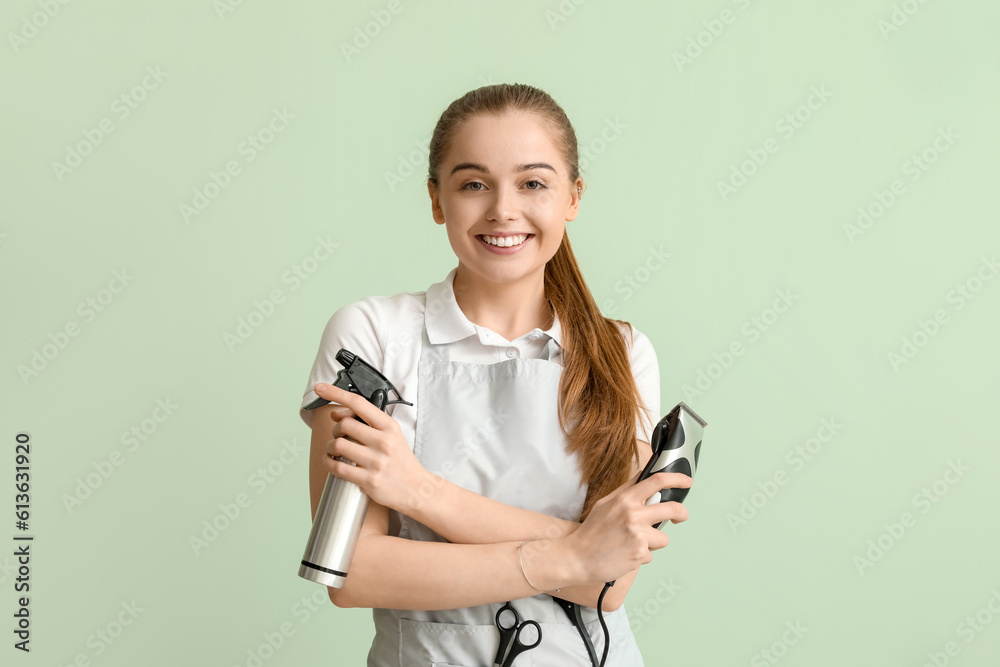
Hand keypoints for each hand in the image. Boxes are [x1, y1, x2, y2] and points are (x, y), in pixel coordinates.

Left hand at [314, 383, 429, 513]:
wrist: (416, 488)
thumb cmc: (401, 461)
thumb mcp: (390, 435)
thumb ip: (366, 423)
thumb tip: (336, 414)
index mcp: (389, 426)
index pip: (358, 403)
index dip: (336, 393)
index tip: (321, 388)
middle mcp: (383, 441)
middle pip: (344, 424)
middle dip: (335, 429)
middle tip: (339, 436)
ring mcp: (376, 461)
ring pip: (337, 445)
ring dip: (329, 447)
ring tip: (334, 451)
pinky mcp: (369, 480)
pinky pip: (337, 467)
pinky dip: (329, 463)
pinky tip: (332, 462)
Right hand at [561, 471, 690, 584]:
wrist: (577, 557)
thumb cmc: (591, 532)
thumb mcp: (605, 504)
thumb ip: (625, 491)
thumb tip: (642, 479)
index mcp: (625, 499)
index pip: (657, 481)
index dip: (677, 479)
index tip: (686, 482)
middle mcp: (634, 514)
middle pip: (673, 509)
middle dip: (682, 514)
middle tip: (680, 517)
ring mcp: (638, 534)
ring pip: (663, 537)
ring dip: (653, 542)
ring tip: (632, 543)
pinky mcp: (640, 553)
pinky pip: (651, 554)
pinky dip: (641, 556)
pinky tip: (626, 554)